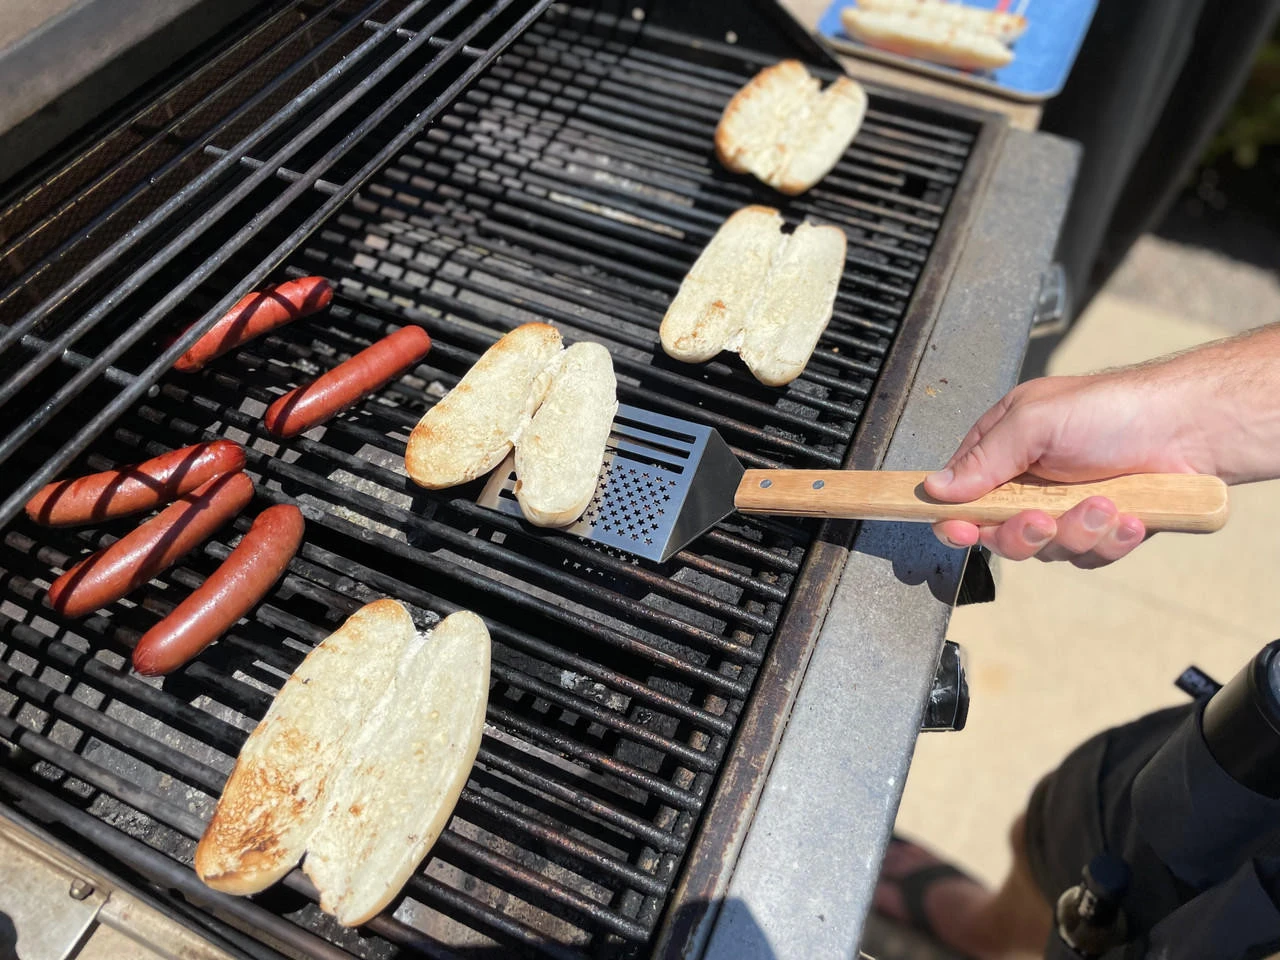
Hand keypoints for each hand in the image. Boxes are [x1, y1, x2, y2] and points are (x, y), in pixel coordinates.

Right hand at [926, 324, 1279, 565]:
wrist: (1190, 428)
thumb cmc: (1115, 409)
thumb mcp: (1034, 421)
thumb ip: (982, 459)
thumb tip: (935, 487)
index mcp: (1004, 447)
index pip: (960, 493)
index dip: (956, 518)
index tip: (962, 531)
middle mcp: (1030, 481)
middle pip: (999, 533)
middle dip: (1023, 533)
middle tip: (1042, 519)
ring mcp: (1065, 507)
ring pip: (1047, 550)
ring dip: (1077, 532)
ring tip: (1104, 504)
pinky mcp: (1101, 529)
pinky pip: (1088, 556)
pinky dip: (1109, 540)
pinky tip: (1129, 516)